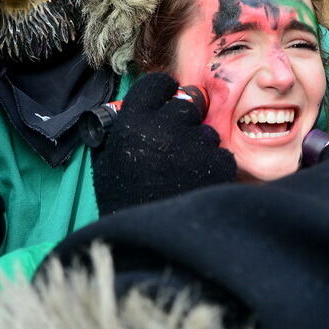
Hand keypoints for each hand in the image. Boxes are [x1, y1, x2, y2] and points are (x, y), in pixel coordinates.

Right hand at [92, 73, 235, 214]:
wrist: (147, 246)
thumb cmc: (123, 201)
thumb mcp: (107, 161)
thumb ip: (121, 129)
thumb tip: (140, 108)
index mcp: (131, 123)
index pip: (156, 83)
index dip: (164, 92)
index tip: (167, 101)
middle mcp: (163, 129)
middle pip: (187, 103)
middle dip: (185, 120)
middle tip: (176, 143)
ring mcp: (194, 146)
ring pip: (206, 131)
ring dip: (199, 146)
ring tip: (183, 172)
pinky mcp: (218, 164)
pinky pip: (222, 154)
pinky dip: (214, 167)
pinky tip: (197, 184)